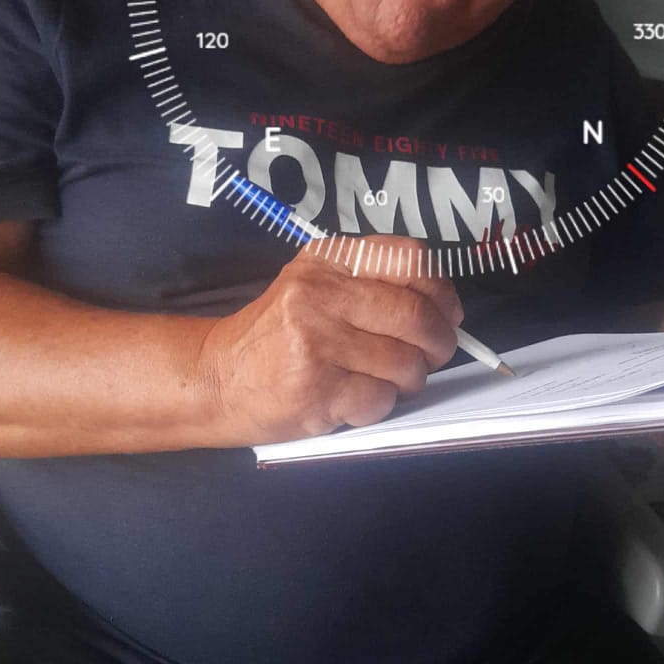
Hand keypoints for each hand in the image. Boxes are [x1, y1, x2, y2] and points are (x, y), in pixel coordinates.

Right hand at [196, 236, 461, 443]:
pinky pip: (379, 399)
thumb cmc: (278, 335)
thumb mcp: (315, 286)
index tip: (445, 313)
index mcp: (328, 261)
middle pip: (415, 316)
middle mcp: (320, 295)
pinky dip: (378, 405)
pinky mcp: (315, 390)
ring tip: (386, 379)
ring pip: (404, 363)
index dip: (440, 290)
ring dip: (409, 380)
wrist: (217, 378)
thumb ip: (372, 285)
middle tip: (431, 356)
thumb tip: (445, 309)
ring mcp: (316, 343)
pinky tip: (354, 399)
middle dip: (438, 343)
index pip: (410, 258)